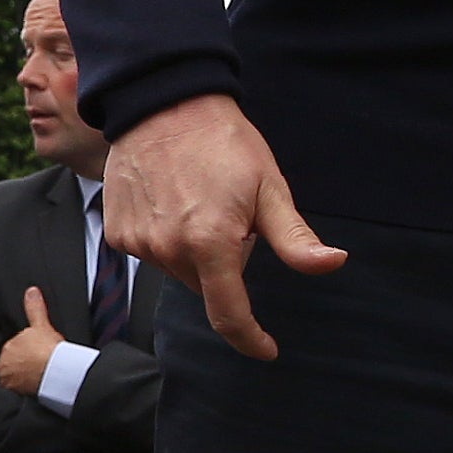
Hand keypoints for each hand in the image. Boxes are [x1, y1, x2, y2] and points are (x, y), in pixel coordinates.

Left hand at [0, 286, 68, 395]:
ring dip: (21, 379)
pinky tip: (33, 389)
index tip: (36, 356)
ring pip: (13, 379)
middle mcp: (4, 365)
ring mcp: (9, 380)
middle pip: (11, 365)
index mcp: (8, 348)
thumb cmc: (49, 350)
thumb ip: (34, 308)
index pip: (13, 351)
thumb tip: (31, 291)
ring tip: (37, 379)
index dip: (25, 354)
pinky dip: (23, 391)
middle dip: (21, 366)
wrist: (55, 371)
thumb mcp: (42, 326)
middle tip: (37, 367)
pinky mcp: (15, 394)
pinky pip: (16, 393)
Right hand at [107, 93, 341, 363]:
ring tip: (198, 202)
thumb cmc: (223, 142)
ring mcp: (138, 243)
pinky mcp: (119, 231)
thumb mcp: (270, 188)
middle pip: (207, 287)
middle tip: (231, 217)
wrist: (163, 103)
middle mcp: (168, 251)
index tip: (266, 349)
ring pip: (178, 270)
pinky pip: (151, 253)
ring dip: (194, 252)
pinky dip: (166, 239)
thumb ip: (296, 239)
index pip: (229, 315)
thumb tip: (333, 265)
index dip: (250, 339)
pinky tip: (171, 202)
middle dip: (224, 265)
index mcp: (210, 244)